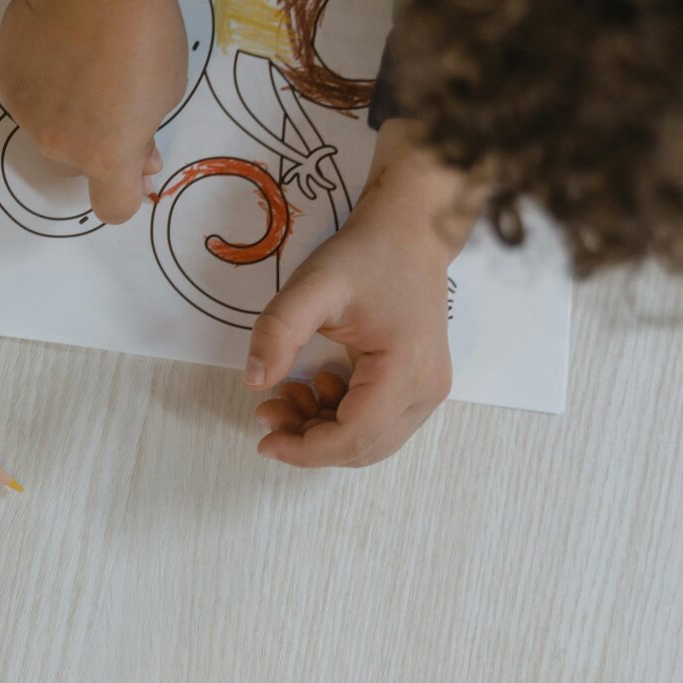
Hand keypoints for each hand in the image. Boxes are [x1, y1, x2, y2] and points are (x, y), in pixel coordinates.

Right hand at [0, 0, 188, 221]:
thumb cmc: (146, 31)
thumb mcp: (167, 89)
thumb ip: (144, 130)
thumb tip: (138, 151)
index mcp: (107, 156)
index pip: (113, 208)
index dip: (125, 190)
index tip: (135, 161)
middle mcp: (61, 147)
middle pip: (81, 162)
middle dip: (98, 139)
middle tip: (116, 89)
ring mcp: (29, 115)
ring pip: (54, 128)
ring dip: (70, 109)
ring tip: (86, 57)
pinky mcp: (7, 82)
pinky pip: (33, 97)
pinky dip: (46, 81)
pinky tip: (60, 44)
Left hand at [246, 125, 479, 466]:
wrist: (411, 232)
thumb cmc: (367, 254)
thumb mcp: (313, 285)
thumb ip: (279, 331)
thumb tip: (254, 383)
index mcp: (406, 370)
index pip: (353, 438)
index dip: (305, 450)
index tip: (263, 440)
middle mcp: (426, 390)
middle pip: (362, 448)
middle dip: (309, 441)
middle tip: (268, 412)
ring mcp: (428, 391)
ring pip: (369, 441)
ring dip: (323, 432)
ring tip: (288, 394)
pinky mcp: (420, 386)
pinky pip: (377, 423)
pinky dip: (340, 418)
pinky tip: (317, 386)